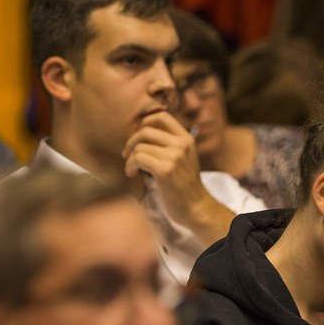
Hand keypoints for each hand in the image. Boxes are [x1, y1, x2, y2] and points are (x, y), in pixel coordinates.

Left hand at [124, 110, 231, 238]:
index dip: (145, 122)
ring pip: (139, 147)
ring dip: (130, 158)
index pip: (162, 116)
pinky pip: (138, 159)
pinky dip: (130, 166)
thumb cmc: (184, 186)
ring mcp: (174, 157)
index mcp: (186, 139)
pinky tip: (132, 174)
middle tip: (127, 154)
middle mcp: (182, 145)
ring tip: (132, 169)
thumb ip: (169, 144)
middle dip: (132, 142)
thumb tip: (141, 132)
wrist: (196, 208)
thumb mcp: (184, 159)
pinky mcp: (165, 170)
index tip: (139, 138)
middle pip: (146, 130)